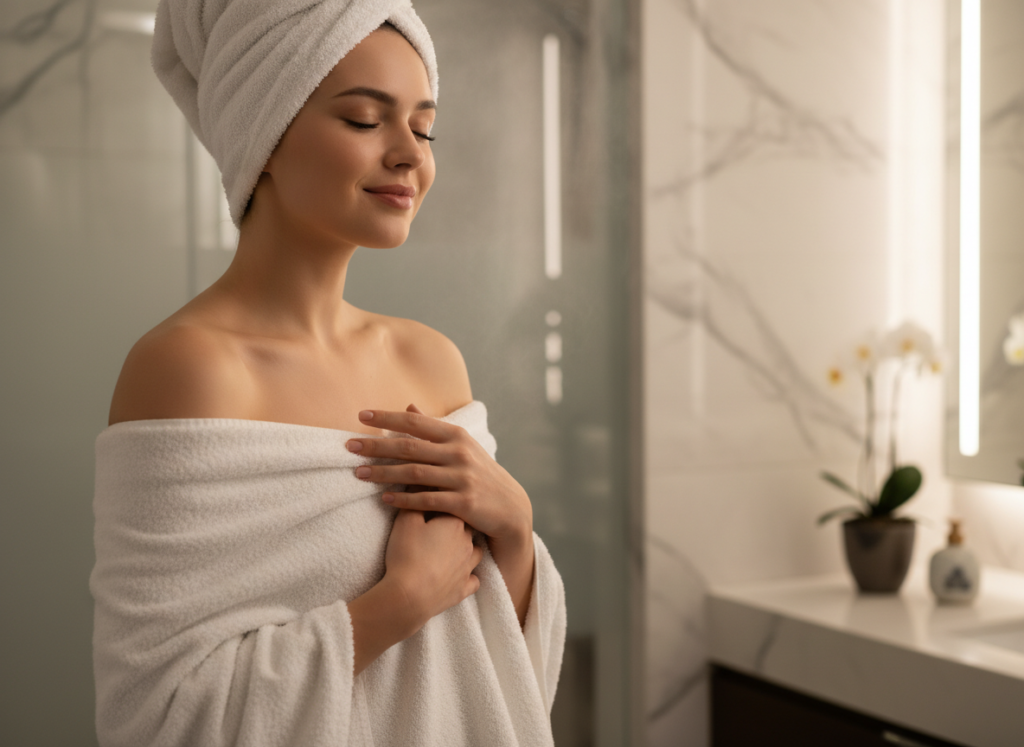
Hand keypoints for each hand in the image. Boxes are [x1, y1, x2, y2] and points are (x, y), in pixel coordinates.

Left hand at [346, 405, 532, 546]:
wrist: (510, 507)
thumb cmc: (480, 473)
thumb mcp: (461, 445)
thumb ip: (433, 427)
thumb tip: (408, 405)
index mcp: (456, 435)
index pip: (415, 421)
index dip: (387, 418)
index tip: (360, 416)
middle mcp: (459, 453)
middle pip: (409, 446)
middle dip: (376, 446)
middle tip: (349, 446)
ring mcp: (462, 478)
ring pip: (414, 474)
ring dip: (383, 474)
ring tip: (358, 474)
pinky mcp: (464, 503)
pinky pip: (427, 500)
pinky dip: (404, 500)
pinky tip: (385, 498)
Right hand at [384, 509, 483, 623]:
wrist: (411, 594)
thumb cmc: (407, 554)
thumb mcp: (406, 521)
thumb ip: (414, 500)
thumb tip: (419, 485)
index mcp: (456, 523)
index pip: (455, 506)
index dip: (444, 505)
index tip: (434, 506)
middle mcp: (468, 543)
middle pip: (468, 527)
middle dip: (456, 526)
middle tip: (439, 527)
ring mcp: (469, 567)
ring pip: (476, 552)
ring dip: (467, 549)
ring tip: (453, 549)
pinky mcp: (464, 588)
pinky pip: (473, 580)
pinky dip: (469, 576)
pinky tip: (461, 575)